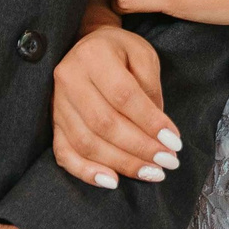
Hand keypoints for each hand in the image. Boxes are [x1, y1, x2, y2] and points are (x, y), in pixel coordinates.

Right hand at [54, 21, 180, 188]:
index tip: (174, 142)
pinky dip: (86, 172)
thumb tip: (158, 130)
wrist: (86, 46)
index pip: (123, 95)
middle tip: (168, 162)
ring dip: (122, 163)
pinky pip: (64, 153)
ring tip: (152, 173)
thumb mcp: (142, 55)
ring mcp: (57, 103)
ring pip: (86, 142)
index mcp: (93, 56)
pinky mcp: (53, 123)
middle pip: (104, 123)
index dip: (149, 122)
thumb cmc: (120, 52)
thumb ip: (150, 87)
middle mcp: (69, 79)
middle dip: (140, 148)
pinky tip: (112, 181)